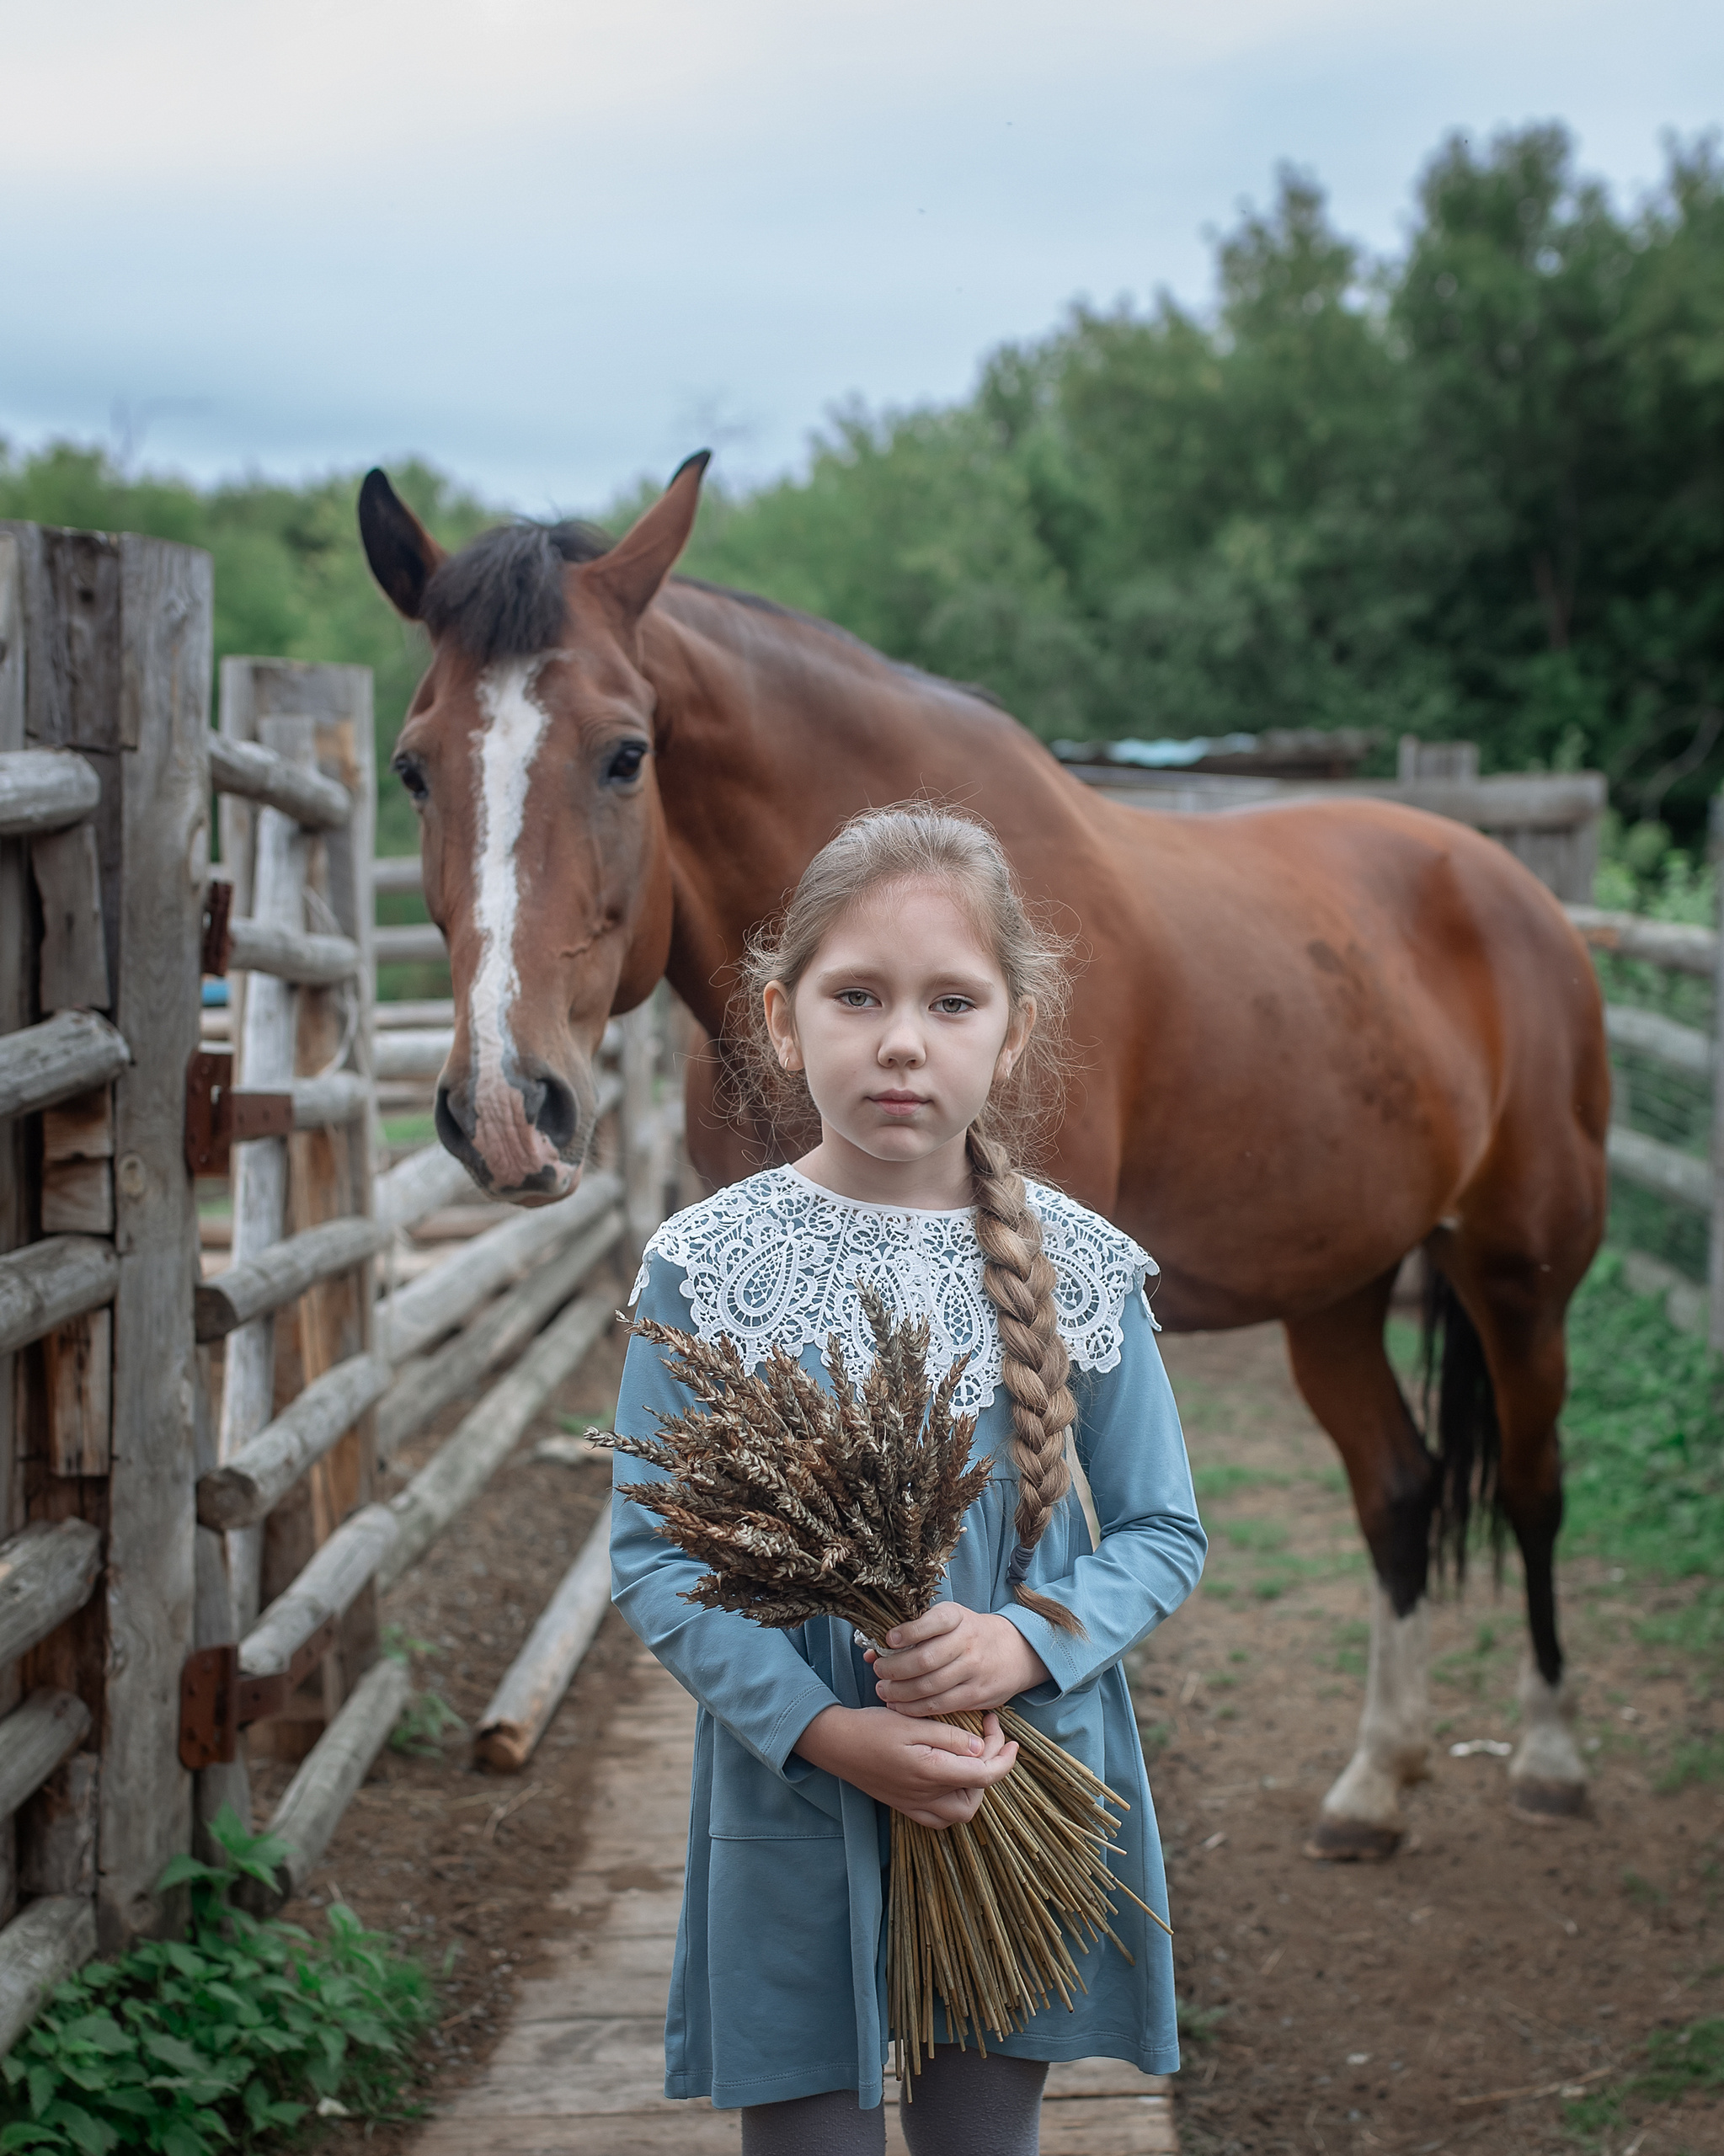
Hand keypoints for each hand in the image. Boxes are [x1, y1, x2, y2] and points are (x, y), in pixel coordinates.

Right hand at [792, 1705, 1018, 1828]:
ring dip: (973, 1788)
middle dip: (990, 1770)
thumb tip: (980, 1748)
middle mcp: (925, 1797)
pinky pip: (939, 1818)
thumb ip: (949, 1737)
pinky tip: (952, 1778)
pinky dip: (954, 1801)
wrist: (836, 1744)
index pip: (983, 1776)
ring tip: (972, 1757)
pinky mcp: (904, 1806)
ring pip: (959, 1812)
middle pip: (974, 1799)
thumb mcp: (912, 1722)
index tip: (1011, 1740)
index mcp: (931, 1773)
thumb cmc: (872, 1728)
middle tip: (987, 1738)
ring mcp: (914, 1805)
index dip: (1004, 1760)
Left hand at [867, 1604, 1050, 1717]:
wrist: (1014, 1652)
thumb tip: (870, 1650)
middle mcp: (968, 1642)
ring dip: (901, 1692)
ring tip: (884, 1690)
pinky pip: (940, 1706)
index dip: (908, 1632)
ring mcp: (974, 1670)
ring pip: (930, 1686)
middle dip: (895, 1668)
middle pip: (925, 1659)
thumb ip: (912, 1633)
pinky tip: (900, 1706)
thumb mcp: (948, 1621)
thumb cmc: (969, 1634)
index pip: (932, 1622)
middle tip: (879, 1671)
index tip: (888, 1640)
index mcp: (958, 1617)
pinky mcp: (976, 1695)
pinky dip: (915, 1708)